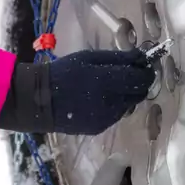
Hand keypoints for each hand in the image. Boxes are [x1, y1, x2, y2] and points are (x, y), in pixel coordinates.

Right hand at [0, 48, 154, 136]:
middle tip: (128, 74)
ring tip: (109, 86)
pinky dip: (114, 105)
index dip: (146, 71)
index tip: (144, 64)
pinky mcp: (100, 128)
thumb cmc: (62, 72)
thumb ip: (117, 58)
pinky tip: (99, 99)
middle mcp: (111, 103)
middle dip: (138, 83)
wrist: (39, 101)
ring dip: (126, 95)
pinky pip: (116, 114)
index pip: (140, 78)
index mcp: (106, 81)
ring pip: (129, 104)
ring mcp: (106, 118)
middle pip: (139, 93)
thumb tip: (141, 57)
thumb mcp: (88, 58)